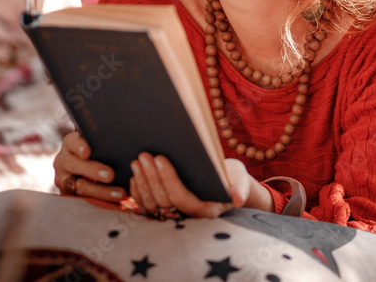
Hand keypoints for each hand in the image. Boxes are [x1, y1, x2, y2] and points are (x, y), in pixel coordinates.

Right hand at [53, 131, 124, 203]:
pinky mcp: (69, 195)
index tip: (87, 151)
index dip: (80, 146)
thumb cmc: (99, 151)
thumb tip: (131, 131)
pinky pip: (84, 200)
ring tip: (120, 194)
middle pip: (75, 165)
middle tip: (110, 175)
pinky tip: (116, 204)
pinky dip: (101, 202)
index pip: (73, 142)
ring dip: (101, 191)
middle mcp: (64, 160)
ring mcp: (64, 179)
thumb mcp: (98, 144)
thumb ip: (106, 140)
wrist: (88, 171)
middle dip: (92, 170)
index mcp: (71, 143)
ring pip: (80, 186)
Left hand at [129, 154, 273, 217]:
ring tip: (138, 161)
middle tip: (144, 155)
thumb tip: (238, 198)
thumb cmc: (233, 180)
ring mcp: (173, 217)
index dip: (169, 179)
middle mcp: (187, 219)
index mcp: (205, 212)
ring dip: (142, 182)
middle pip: (163, 200)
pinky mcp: (164, 212)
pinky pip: (146, 206)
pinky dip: (138, 191)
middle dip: (152, 177)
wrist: (226, 187)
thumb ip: (240, 189)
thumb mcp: (240, 181)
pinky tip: (135, 175)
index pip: (181, 198)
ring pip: (151, 203)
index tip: (160, 158)